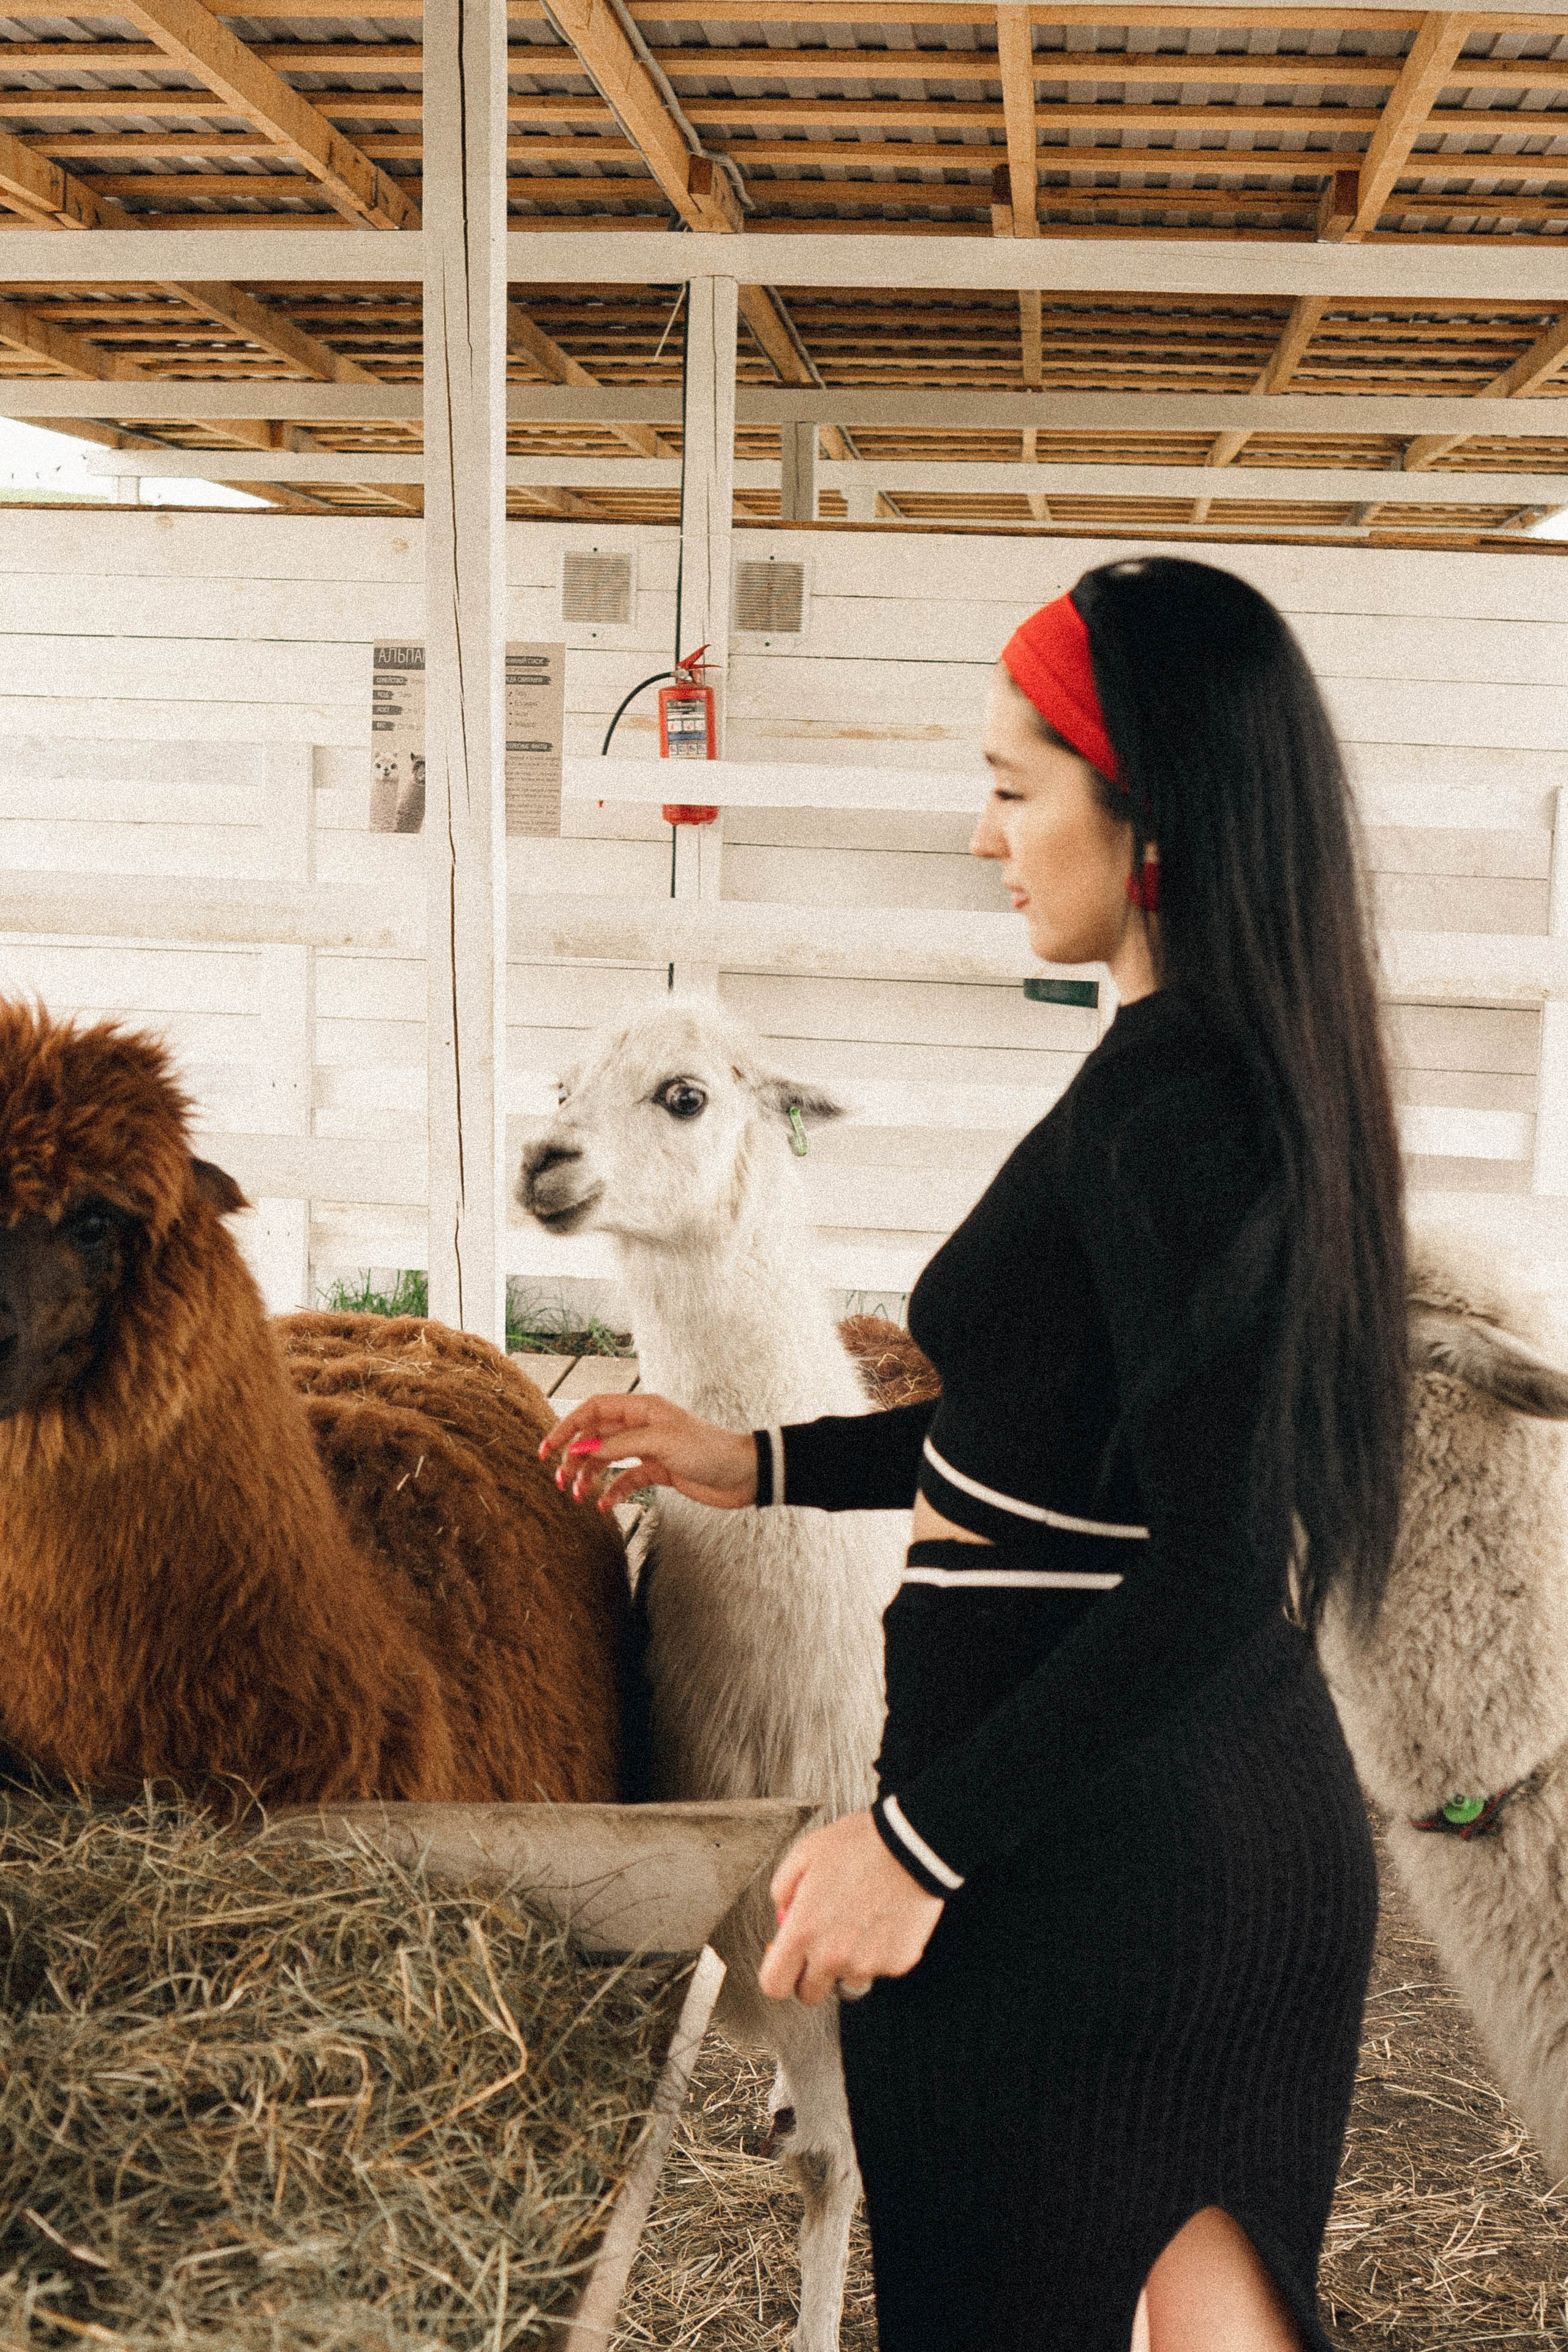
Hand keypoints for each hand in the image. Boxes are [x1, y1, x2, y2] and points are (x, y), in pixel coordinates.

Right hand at [538, 1391, 758, 1513]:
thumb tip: (582, 1449)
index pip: (593, 1410)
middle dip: (573, 1456)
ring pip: (607, 1459)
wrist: (743, 1474)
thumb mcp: (660, 1443)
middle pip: (595, 1436)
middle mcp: (641, 1426)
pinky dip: (613, 1491)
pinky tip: (603, 1505)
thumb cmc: (708, 1450)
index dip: (567, 1426)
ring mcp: (648, 1449)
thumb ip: (619, 1445)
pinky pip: (626, 1480)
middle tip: (559, 1480)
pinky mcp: (658, 1471)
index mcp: (641, 1408)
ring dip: (589, 1475)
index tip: (547, 1449)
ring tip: (577, 1495)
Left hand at [758, 1811, 944, 2006]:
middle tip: (824, 1943)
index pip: (774, 1985)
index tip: (787, 1966)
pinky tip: (883, 1921)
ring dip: (848, 1963)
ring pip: (847, 1982)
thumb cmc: (859, 1844)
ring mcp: (866, 1964)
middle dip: (811, 1974)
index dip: (779, 1976)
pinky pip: (880, 1969)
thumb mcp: (804, 1854)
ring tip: (860, 1924)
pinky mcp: (896, 1963)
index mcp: (802, 1931)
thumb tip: (784, 1912)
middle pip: (809, 1995)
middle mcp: (831, 1955)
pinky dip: (880, 1953)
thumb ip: (783, 1888)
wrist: (911, 1844)